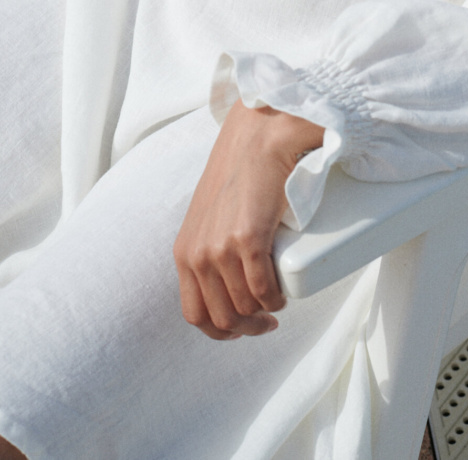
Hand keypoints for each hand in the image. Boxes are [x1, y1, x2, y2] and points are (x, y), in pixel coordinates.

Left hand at [174, 99, 323, 339]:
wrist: (257, 137)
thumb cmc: (240, 172)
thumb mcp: (209, 216)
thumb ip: (209, 243)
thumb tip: (230, 280)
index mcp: (184, 252)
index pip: (196, 316)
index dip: (223, 330)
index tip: (246, 324)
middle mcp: (197, 255)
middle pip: (222, 318)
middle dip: (249, 326)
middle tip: (269, 317)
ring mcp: (221, 248)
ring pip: (246, 307)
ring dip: (267, 311)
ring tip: (279, 297)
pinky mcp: (248, 239)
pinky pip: (263, 290)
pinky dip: (276, 299)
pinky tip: (283, 293)